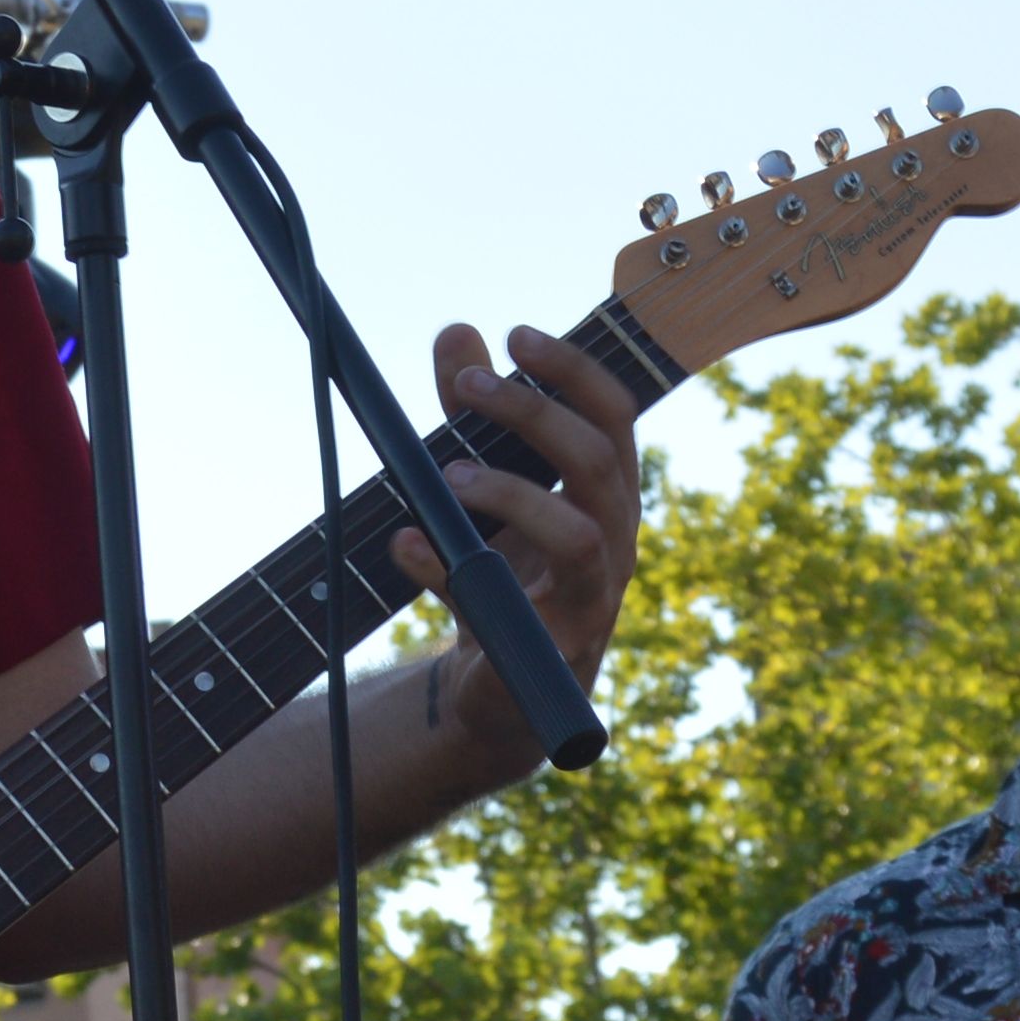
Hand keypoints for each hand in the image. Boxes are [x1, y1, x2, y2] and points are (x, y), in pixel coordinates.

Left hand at [392, 318, 647, 742]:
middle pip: (598, 461)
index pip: (614, 414)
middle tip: (468, 386)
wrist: (507, 687)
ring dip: (512, 495)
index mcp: (608, 490)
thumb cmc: (508, 571)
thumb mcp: (486, 481)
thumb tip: (455, 332)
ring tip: (448, 473)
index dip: (572, 371)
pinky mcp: (555, 648)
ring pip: (580, 535)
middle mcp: (616, 538)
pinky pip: (510, 604)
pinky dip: (447, 570)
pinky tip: (404, 545)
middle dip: (533, 415)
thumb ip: (474, 412)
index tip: (516, 335)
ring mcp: (593, 597)